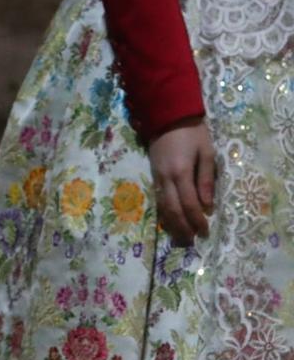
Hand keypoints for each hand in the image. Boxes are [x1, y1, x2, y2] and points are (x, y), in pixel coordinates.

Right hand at [149, 122, 215, 245]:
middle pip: (172, 209)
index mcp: (181, 173)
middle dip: (182, 227)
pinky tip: (169, 220)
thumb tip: (207, 206)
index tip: (204, 232)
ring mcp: (156, 177)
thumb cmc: (192, 134)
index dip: (197, 220)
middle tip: (190, 241)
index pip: (189, 204)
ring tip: (180, 237)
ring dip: (171, 224)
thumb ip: (206, 180)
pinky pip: (157, 198)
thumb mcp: (207, 154)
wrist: (167, 117)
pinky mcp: (153, 175)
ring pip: (162, 206)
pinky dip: (163, 213)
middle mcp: (166, 178)